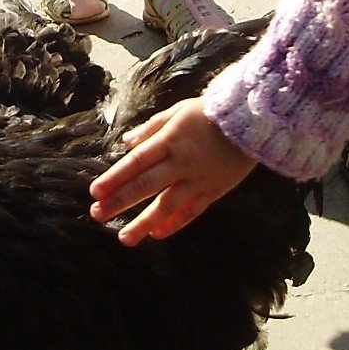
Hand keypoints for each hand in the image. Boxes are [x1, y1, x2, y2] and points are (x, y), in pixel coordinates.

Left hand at [89, 98, 255, 244]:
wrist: (253, 121)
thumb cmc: (210, 112)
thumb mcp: (178, 111)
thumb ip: (151, 128)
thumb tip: (126, 143)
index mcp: (170, 140)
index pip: (136, 163)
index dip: (114, 179)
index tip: (95, 193)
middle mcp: (182, 162)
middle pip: (146, 186)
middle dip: (120, 202)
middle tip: (97, 216)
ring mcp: (199, 179)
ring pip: (167, 206)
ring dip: (144, 223)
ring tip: (125, 238)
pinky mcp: (214, 190)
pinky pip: (191, 212)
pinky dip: (174, 224)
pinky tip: (157, 235)